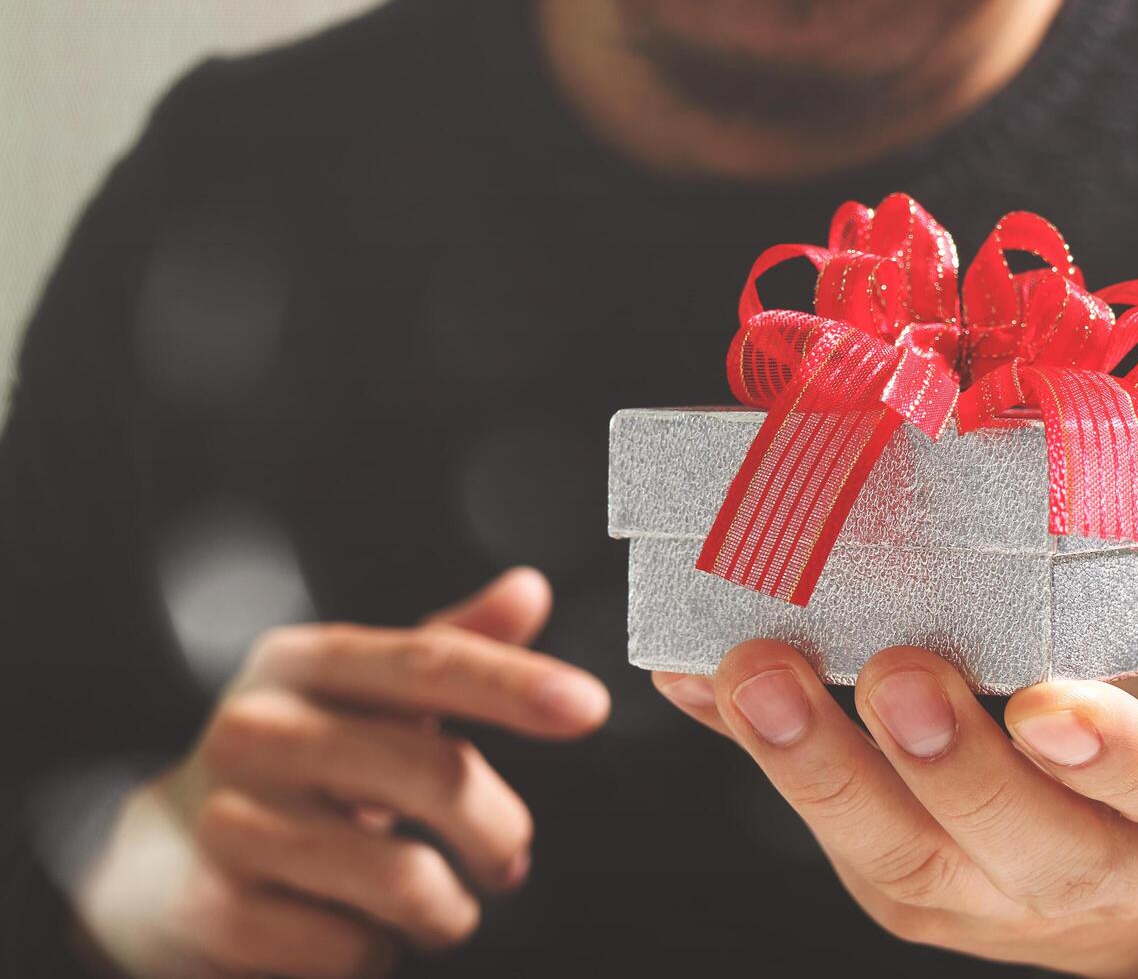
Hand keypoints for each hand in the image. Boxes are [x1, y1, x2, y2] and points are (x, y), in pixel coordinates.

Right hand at [73, 567, 608, 978]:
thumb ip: (448, 646)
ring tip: (441, 906)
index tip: (589, 705)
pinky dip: (379, 953)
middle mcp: (260, 730)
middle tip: (508, 859)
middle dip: (499, 829)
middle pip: (431, 771)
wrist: (155, 858)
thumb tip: (532, 588)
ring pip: (403, 877)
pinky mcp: (214, 910)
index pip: (427, 660)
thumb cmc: (294, 765)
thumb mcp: (358, 693)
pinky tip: (358, 930)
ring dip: (448, 907)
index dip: (513, 682)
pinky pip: (350, 947)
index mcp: (304, 664)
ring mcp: (229, 822)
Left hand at [654, 405, 1137, 976]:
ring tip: (755, 672)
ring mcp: (990, 887)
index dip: (1111, 753)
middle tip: (891, 670)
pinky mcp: (907, 885)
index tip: (1045, 705)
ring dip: (818, 767)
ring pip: (901, 853)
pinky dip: (758, 756)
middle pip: (1020, 837)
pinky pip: (828, 829)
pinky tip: (702, 682)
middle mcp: (1097, 857)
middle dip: (946, 762)